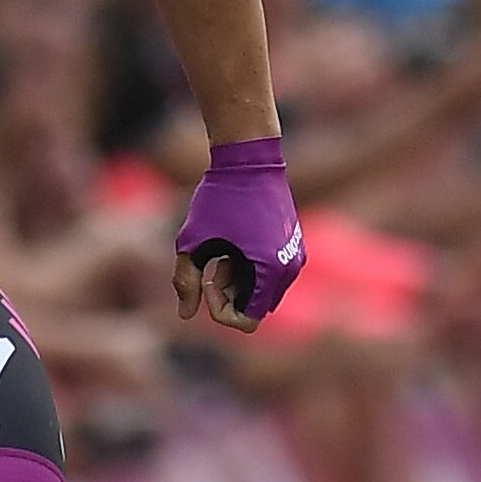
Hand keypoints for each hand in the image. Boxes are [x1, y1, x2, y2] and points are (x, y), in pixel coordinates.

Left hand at [173, 138, 303, 333]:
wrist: (249, 159)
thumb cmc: (218, 198)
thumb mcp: (192, 241)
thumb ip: (186, 280)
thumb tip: (185, 315)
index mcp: (270, 271)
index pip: (246, 322)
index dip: (219, 309)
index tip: (208, 278)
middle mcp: (290, 269)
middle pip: (254, 309)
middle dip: (228, 295)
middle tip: (213, 263)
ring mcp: (295, 258)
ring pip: (262, 293)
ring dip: (238, 283)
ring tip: (223, 252)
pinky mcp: (293, 247)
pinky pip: (271, 276)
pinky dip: (251, 269)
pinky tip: (236, 244)